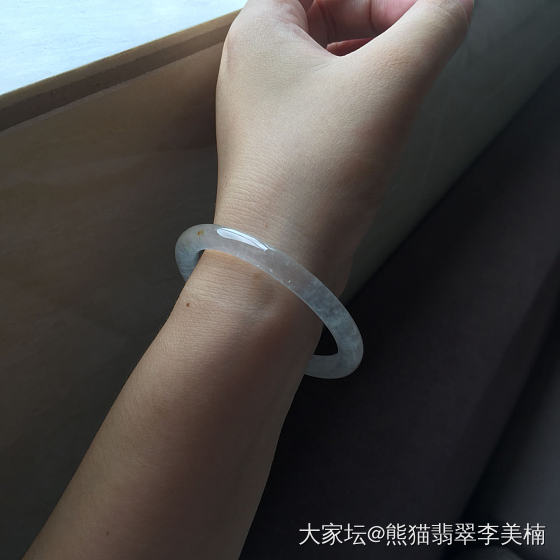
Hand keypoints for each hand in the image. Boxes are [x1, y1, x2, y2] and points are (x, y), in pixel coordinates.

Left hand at [214, 0, 472, 293]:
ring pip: (325, 61)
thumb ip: (434, 25)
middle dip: (380, 19)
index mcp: (260, 30)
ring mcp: (262, 112)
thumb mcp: (391, 81)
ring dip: (372, 58)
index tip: (423, 15)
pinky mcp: (278, 148)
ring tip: (411, 73)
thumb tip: (455, 3)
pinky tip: (384, 112)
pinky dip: (356, 95)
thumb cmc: (320, 165)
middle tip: (425, 38)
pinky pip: (322, 102)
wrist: (282, 258)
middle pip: (324, 13)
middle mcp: (251, 67)